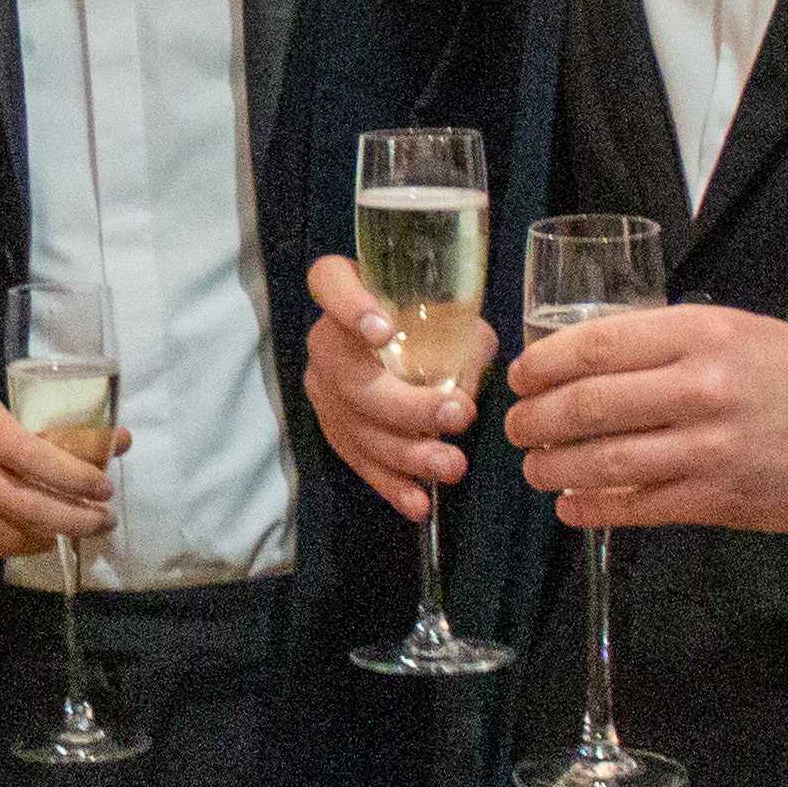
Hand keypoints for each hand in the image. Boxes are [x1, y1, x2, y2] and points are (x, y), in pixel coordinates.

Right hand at [0, 380, 118, 559]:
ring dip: (45, 537)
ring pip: (2, 533)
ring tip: (69, 531)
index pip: (32, 455)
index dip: (74, 478)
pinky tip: (31, 538)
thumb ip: (40, 432)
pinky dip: (12, 545)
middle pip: (23, 503)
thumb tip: (117, 442)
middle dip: (73, 519)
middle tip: (102, 522)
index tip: (104, 489)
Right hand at [303, 253, 484, 520]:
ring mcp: (324, 388)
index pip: (329, 283)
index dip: (349, 307)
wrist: (414, 353)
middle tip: (457, 416)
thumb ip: (462, 348)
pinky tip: (418, 504)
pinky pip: (357, 460)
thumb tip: (463, 394)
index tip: (384, 331)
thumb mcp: (459, 321)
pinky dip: (390, 483)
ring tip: (453, 466)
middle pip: (349, 376)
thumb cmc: (439, 324)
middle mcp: (326, 339)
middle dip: (406, 405)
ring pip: (355, 426)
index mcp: (347, 292)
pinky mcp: (334, 429)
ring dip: (406, 453)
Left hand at [506, 304, 787, 535]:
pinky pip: (636, 507)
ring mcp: (709, 448)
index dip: (543, 364)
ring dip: (553, 468)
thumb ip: (668, 341)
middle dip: (535, 421)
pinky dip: (591, 508)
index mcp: (702, 333)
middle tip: (516, 428)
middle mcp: (701, 388)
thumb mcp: (738, 331)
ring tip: (535, 468)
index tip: (520, 376)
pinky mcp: (718, 500)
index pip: (596, 345)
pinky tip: (570, 506)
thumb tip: (587, 356)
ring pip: (603, 461)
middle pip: (588, 405)